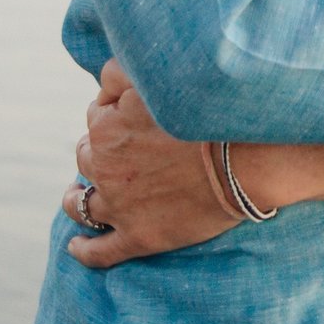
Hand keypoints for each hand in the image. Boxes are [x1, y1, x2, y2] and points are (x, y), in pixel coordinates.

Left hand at [64, 60, 241, 267]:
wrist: (247, 159)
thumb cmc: (209, 112)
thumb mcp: (159, 77)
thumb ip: (120, 72)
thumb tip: (100, 84)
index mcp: (107, 127)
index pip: (96, 117)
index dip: (111, 115)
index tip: (127, 117)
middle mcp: (104, 167)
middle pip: (86, 158)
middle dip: (96, 154)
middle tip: (115, 153)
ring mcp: (118, 206)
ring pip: (80, 205)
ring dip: (77, 198)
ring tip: (80, 196)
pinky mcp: (138, 238)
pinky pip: (98, 252)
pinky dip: (83, 250)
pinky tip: (76, 245)